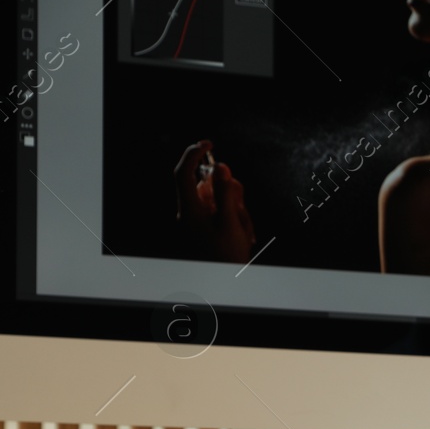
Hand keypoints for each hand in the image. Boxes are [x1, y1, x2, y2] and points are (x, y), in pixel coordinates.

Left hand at [174, 140, 256, 262]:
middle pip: (206, 186)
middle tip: (241, 206)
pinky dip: (234, 219)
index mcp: (190, 211)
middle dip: (227, 190)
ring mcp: (196, 222)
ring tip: (245, 231)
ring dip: (235, 209)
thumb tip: (220, 166)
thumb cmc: (226, 257)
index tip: (208, 142)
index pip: (185, 172)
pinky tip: (243, 235)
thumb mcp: (230, 223)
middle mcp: (189, 214)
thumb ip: (225, 192)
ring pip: (216, 200)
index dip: (194, 153)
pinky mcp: (204, 229)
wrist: (222, 286)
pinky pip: (219, 214)